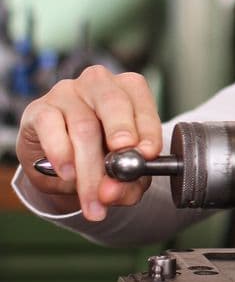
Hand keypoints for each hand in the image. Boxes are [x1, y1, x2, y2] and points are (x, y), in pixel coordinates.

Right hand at [17, 65, 161, 220]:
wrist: (59, 166)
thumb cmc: (99, 156)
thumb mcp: (121, 173)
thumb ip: (125, 184)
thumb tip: (112, 191)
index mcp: (129, 90)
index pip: (143, 103)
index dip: (148, 129)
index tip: (148, 154)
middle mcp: (99, 84)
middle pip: (114, 104)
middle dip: (121, 136)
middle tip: (123, 165)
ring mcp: (66, 93)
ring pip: (83, 126)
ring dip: (89, 168)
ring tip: (94, 197)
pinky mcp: (39, 109)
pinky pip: (50, 126)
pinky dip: (60, 153)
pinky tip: (67, 174)